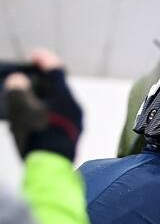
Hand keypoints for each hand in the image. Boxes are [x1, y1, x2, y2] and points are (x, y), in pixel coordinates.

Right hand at [4, 47, 82, 161]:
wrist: (51, 167)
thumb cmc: (36, 134)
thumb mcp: (20, 107)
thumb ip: (18, 88)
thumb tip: (19, 82)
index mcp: (65, 96)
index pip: (56, 69)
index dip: (44, 59)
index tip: (35, 56)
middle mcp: (76, 108)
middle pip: (60, 88)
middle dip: (44, 82)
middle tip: (30, 79)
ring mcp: (77, 123)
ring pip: (61, 104)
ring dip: (46, 99)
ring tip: (30, 100)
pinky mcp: (74, 137)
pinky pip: (62, 117)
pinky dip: (49, 112)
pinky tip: (37, 118)